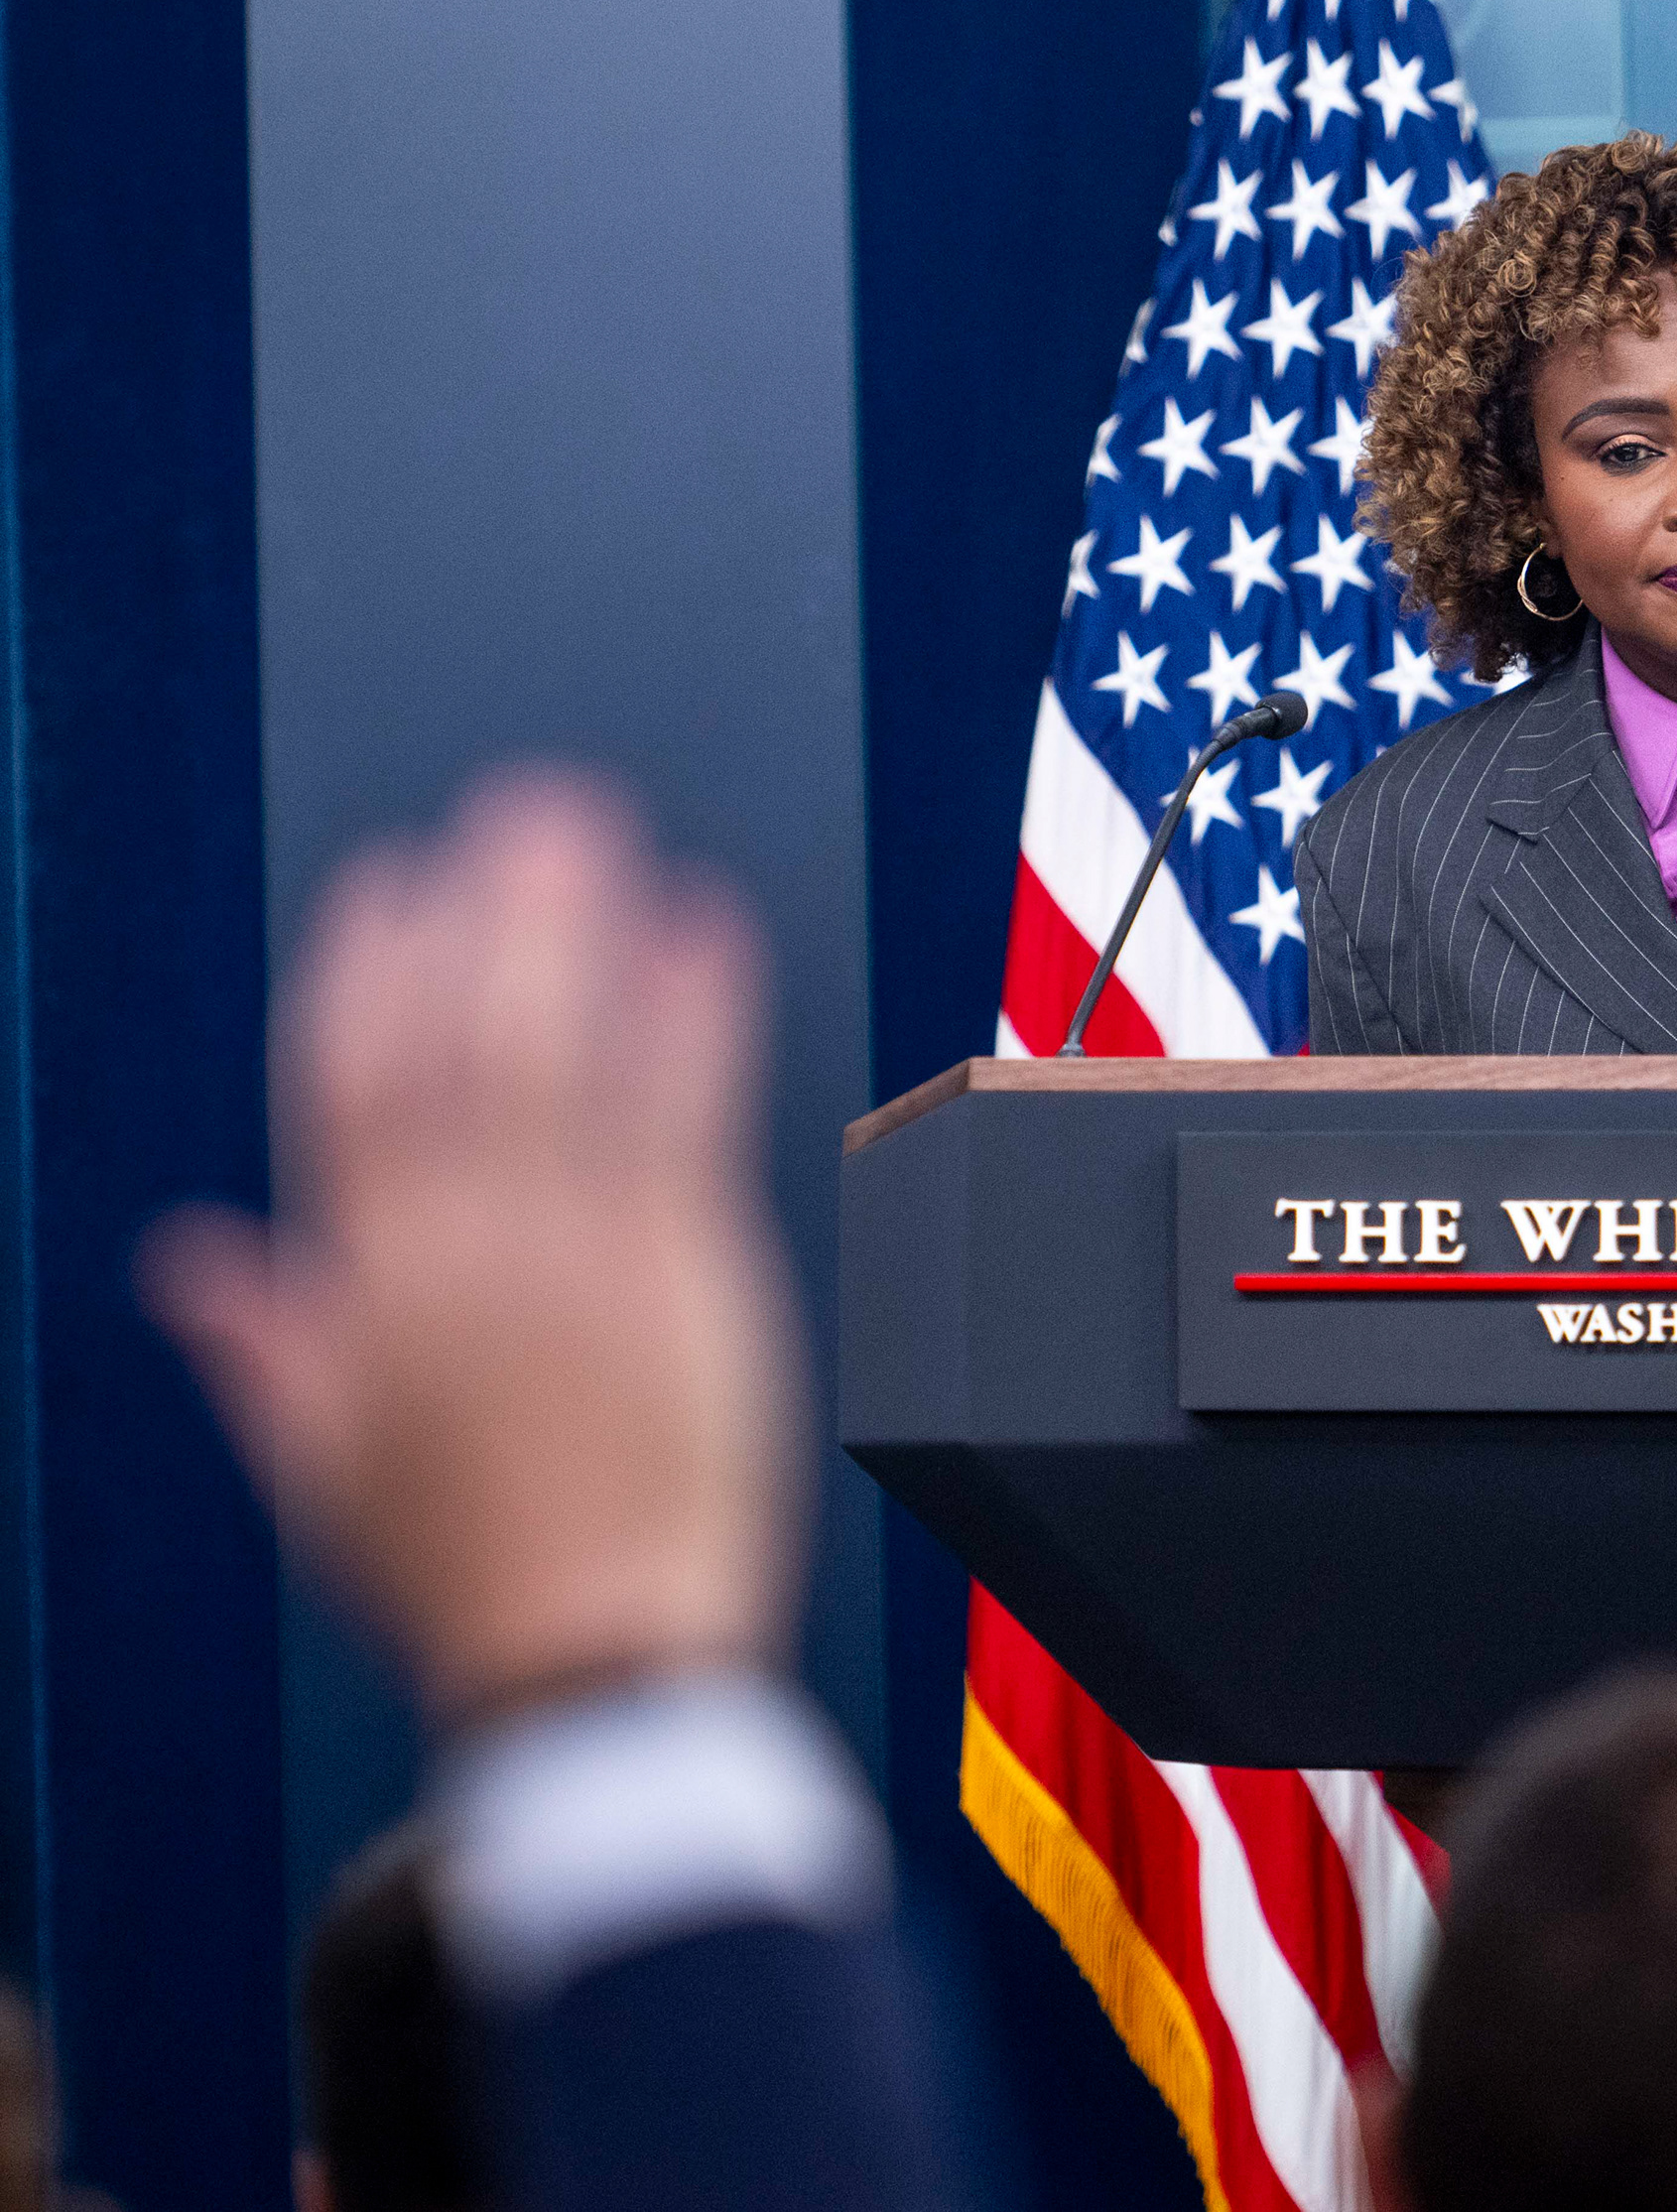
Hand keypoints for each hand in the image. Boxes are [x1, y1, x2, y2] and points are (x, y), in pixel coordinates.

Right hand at [142, 775, 799, 1728]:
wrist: (594, 1653)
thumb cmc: (463, 1574)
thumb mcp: (325, 1463)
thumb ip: (263, 1344)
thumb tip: (186, 1262)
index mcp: (365, 1285)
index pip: (347, 1088)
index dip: (366, 970)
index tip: (390, 878)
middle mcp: (463, 1248)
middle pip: (460, 1039)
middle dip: (482, 911)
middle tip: (514, 806)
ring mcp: (577, 1250)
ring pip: (563, 1050)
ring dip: (580, 926)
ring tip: (602, 829)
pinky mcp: (686, 1270)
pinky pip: (684, 1106)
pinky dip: (692, 1009)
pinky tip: (707, 927)